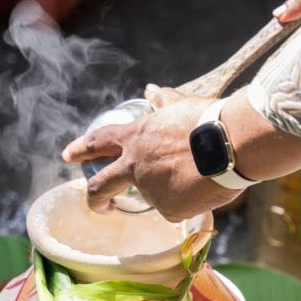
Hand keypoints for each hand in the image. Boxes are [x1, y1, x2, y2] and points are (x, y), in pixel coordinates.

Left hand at [61, 85, 241, 222]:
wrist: (232, 145)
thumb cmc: (208, 120)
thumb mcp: (180, 104)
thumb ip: (162, 100)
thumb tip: (150, 89)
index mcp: (136, 138)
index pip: (98, 142)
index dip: (81, 148)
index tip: (68, 155)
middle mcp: (135, 166)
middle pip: (100, 186)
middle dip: (94, 198)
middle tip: (98, 204)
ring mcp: (149, 190)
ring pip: (152, 196)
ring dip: (167, 191)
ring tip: (194, 177)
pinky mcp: (168, 210)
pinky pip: (174, 210)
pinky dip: (185, 203)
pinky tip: (201, 189)